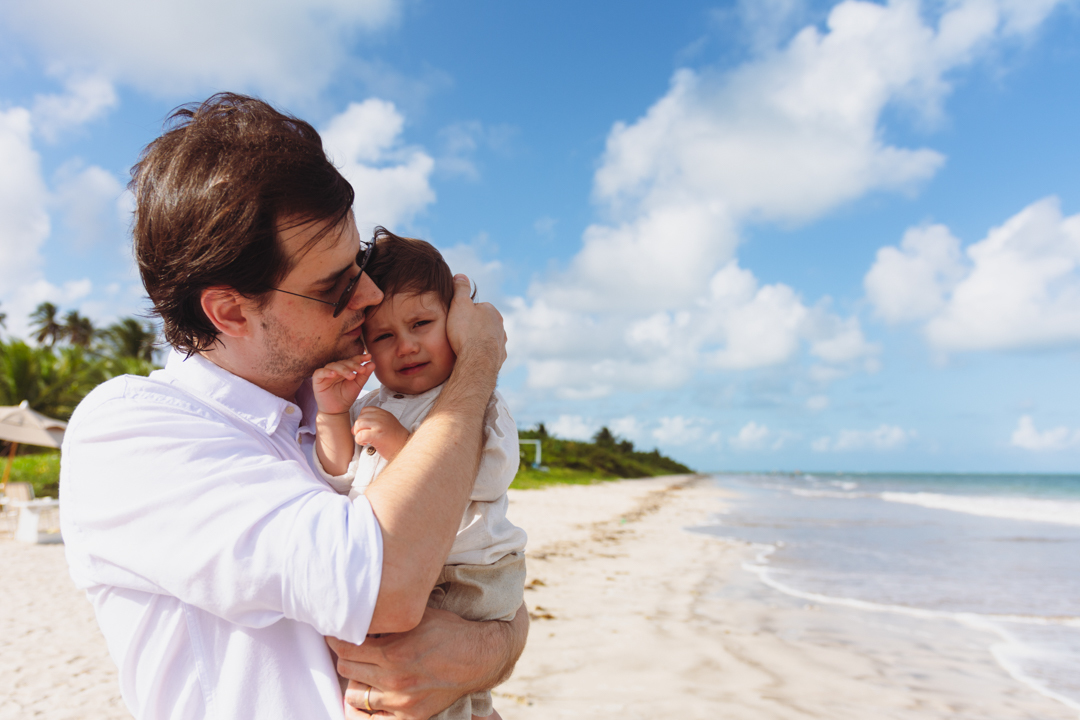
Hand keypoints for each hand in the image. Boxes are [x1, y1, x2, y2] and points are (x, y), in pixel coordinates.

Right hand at [313, 354, 373, 414]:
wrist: (337, 411)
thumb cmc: (346, 397)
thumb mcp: (357, 386)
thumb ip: (364, 375)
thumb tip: (372, 363)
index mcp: (344, 369)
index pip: (352, 360)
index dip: (359, 358)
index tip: (369, 357)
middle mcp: (335, 369)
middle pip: (343, 362)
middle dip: (353, 365)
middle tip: (362, 370)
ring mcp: (326, 373)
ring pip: (333, 365)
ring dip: (343, 369)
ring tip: (351, 375)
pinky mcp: (317, 379)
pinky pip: (320, 372)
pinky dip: (327, 372)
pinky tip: (334, 374)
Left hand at [327, 604, 525, 719]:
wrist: (479, 656)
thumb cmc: (449, 632)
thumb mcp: (417, 617)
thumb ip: (388, 621)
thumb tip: (364, 616)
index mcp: (392, 652)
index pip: (345, 649)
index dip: (336, 639)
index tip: (337, 633)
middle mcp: (393, 680)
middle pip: (346, 671)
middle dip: (345, 657)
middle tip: (351, 648)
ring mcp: (401, 701)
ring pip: (356, 696)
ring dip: (356, 681)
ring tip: (364, 670)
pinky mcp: (411, 715)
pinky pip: (376, 717)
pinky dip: (370, 706)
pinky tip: (374, 693)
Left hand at [353, 406, 409, 459]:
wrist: (405, 449)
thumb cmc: (395, 440)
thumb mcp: (387, 424)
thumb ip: (374, 421)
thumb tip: (355, 427)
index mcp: (384, 413)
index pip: (365, 410)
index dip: (362, 420)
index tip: (367, 429)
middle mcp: (382, 417)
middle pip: (360, 418)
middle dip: (359, 428)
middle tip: (365, 437)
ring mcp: (380, 425)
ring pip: (358, 424)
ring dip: (358, 434)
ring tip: (366, 440)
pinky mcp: (377, 435)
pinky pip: (360, 435)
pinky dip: (359, 441)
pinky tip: (366, 444)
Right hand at [444, 274, 505, 368]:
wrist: (477, 361)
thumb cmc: (466, 331)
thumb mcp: (459, 304)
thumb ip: (460, 289)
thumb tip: (461, 275)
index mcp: (492, 311)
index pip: (477, 308)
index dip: (464, 313)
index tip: (455, 320)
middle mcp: (500, 326)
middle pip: (483, 323)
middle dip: (473, 326)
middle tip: (458, 333)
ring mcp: (501, 343)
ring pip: (488, 338)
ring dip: (478, 340)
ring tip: (464, 346)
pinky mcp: (499, 358)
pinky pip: (489, 353)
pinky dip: (482, 354)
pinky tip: (472, 357)